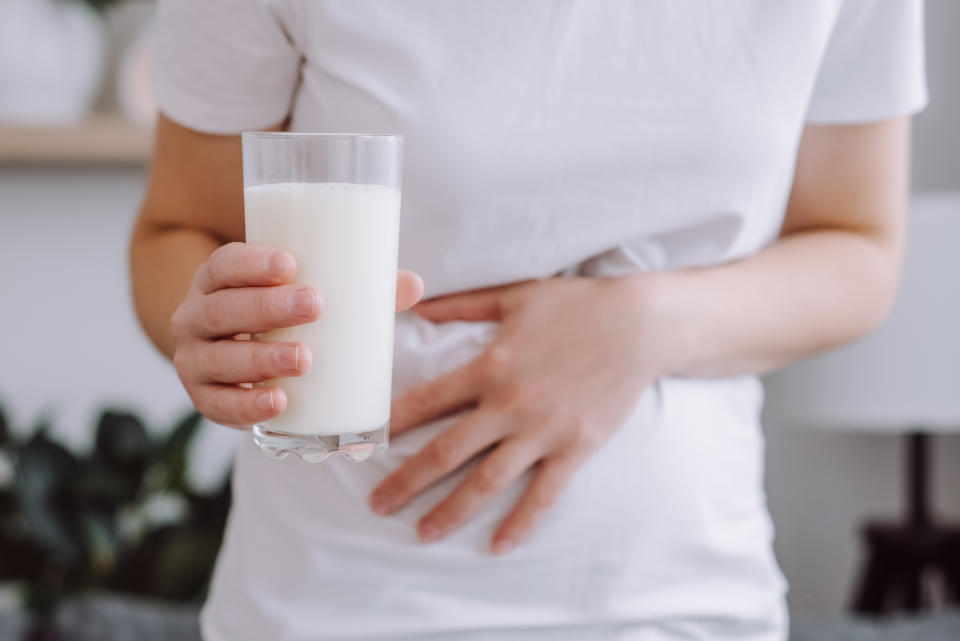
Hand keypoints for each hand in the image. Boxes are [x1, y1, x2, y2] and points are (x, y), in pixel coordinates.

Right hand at [171, 242, 422, 427]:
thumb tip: (414, 283)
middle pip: (222, 309)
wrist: (227, 352)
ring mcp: (195, 360)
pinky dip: (246, 407)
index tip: (290, 264)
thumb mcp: (305, 293)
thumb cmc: (276, 313)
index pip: (223, 264)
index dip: (251, 263)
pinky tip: (278, 403)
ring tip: (304, 359)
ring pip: (220, 359)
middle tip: (314, 306)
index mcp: (217, 280)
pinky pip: (218, 407)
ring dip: (260, 359)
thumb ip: (356, 288)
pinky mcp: (205, 399)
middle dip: (267, 308)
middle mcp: (195, 317)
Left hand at [369, 275, 670, 553]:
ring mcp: (543, 431)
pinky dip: (520, 523)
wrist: (640, 325)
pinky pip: (543, 495)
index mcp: (488, 367)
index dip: (390, 425)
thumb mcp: (513, 296)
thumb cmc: (575, 305)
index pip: (426, 402)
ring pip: (487, 482)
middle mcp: (508, 405)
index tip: (362, 446)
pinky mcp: (575, 449)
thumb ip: (461, 305)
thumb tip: (416, 302)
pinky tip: (497, 546)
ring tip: (422, 533)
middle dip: (406, 482)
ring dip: (451, 511)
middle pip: (446, 453)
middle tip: (376, 505)